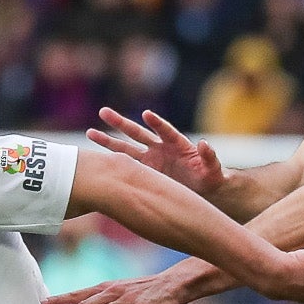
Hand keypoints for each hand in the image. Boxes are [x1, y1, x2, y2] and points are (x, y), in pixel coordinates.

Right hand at [87, 109, 224, 195]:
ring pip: (126, 149)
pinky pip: (127, 167)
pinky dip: (114, 163)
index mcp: (177, 144)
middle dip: (121, 123)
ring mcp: (151, 160)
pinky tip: (97, 158)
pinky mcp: (146, 173)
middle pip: (138, 133)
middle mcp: (160, 148)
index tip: (147, 115)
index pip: (165, 131)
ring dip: (109, 141)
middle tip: (103, 112)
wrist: (204, 190)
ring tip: (90, 132)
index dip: (157, 123)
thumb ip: (210, 157)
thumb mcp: (213, 169)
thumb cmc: (210, 177)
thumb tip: (204, 143)